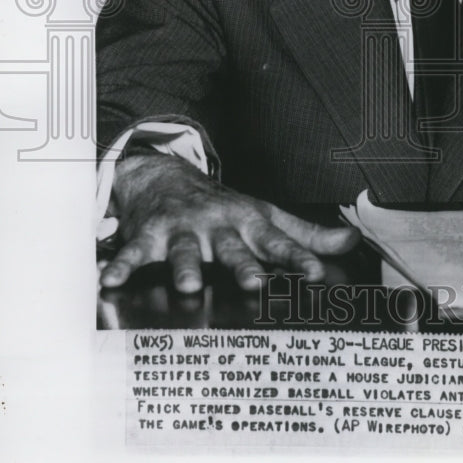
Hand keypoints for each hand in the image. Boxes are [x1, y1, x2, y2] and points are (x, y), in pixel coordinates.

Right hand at [99, 154, 359, 293]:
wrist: (168, 176)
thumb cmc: (224, 207)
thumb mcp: (266, 216)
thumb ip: (306, 234)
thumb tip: (351, 241)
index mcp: (249, 224)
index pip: (278, 243)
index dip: (298, 258)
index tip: (314, 274)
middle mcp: (218, 226)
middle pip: (232, 249)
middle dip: (243, 265)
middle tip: (253, 283)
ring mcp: (183, 230)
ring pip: (184, 250)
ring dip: (183, 266)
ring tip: (185, 286)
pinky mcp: (149, 235)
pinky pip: (134, 252)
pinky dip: (121, 264)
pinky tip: (110, 279)